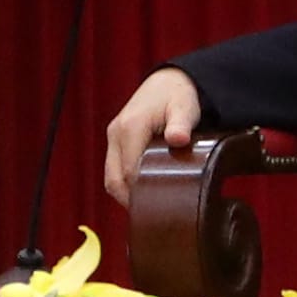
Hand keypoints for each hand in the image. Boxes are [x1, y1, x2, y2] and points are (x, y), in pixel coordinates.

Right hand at [100, 67, 206, 203]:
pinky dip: (123, 183)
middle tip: (152, 214)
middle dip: (130, 199)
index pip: (130, 173)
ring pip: (111, 177)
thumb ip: (181, 124)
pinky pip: (113, 169)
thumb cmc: (179, 95)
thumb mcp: (185, 107)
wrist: (169, 81)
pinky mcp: (115, 140)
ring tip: (147, 207)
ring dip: (125, 193)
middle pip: (114, 179)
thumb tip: (178, 139)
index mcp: (130, 127)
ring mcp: (113, 137)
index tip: (159, 208)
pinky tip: (140, 193)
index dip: (142, 194)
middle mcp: (116, 133)